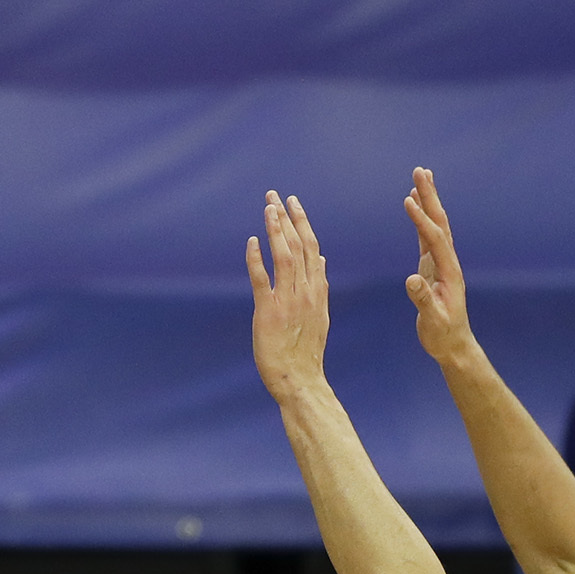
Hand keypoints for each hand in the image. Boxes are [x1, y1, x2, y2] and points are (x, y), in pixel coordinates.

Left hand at [247, 190, 331, 403]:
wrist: (301, 378)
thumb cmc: (306, 349)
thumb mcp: (320, 313)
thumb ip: (320, 284)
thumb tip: (322, 259)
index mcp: (318, 290)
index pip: (311, 247)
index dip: (302, 223)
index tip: (292, 203)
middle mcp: (306, 291)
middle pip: (298, 245)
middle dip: (287, 217)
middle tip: (275, 195)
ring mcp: (288, 300)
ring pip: (284, 257)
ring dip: (275, 230)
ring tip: (267, 209)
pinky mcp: (269, 312)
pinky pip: (262, 279)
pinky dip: (257, 259)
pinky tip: (252, 241)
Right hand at [402, 167, 476, 366]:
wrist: (453, 344)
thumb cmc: (442, 335)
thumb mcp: (433, 320)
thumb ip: (423, 299)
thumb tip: (411, 279)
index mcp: (448, 271)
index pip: (434, 239)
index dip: (421, 220)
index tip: (408, 201)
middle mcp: (447, 261)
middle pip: (439, 222)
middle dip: (430, 197)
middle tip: (420, 171)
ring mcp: (441, 262)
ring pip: (435, 225)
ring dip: (428, 201)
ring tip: (420, 177)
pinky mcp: (432, 266)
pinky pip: (427, 236)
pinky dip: (421, 218)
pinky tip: (414, 206)